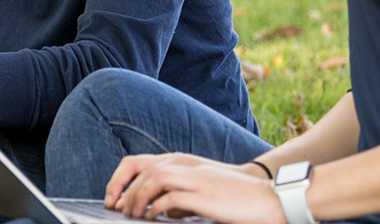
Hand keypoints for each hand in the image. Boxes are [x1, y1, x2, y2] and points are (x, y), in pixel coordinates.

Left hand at [106, 152, 284, 223]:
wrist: (267, 197)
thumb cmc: (234, 195)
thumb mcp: (200, 187)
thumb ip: (177, 192)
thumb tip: (157, 208)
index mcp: (180, 160)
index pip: (137, 162)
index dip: (118, 179)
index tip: (113, 199)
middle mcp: (184, 165)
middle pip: (140, 172)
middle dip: (123, 192)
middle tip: (119, 211)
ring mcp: (193, 178)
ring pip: (151, 181)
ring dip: (137, 200)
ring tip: (135, 216)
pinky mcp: (202, 195)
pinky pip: (169, 199)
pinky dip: (157, 209)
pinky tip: (155, 218)